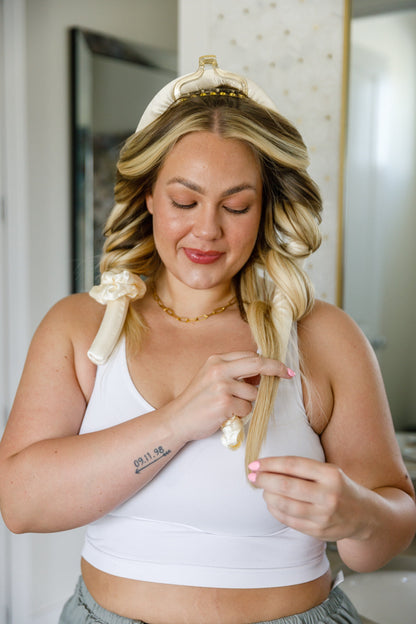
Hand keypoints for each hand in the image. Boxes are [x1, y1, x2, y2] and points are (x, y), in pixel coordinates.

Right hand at [170, 352, 293, 443]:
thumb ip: (233, 373)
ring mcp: (222, 386)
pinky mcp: (224, 403)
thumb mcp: (211, 378)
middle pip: (257, 364)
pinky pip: (247, 408)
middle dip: (276, 369)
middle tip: (288, 374)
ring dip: (248, 403)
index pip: (250, 356)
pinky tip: (226, 415)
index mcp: (216, 360)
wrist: (177, 419)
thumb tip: (261, 375)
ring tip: (230, 407)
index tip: (282, 368)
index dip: (269, 362)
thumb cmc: (196, 402)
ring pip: (254, 393)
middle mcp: (219, 369)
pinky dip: (240, 414)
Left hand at [248, 456, 369, 541]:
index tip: (254, 464)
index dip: (270, 464)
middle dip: (264, 480)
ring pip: (286, 505)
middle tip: (252, 476)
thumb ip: (303, 469)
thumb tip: (267, 466)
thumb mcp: (329, 471)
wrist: (366, 515)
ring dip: (268, 497)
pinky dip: (276, 511)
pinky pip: (290, 520)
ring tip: (262, 490)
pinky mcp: (319, 531)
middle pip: (287, 486)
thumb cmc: (340, 487)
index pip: (293, 465)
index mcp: (330, 474)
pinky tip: (271, 504)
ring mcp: (324, 515)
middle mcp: (328, 494)